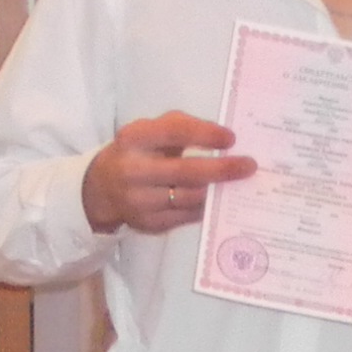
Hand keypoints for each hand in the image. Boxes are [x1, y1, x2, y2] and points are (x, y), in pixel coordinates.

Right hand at [82, 111, 256, 233]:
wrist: (102, 188)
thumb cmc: (140, 151)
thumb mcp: (152, 130)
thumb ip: (183, 127)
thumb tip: (224, 139)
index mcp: (134, 138)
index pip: (174, 132)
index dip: (205, 134)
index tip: (231, 138)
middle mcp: (133, 170)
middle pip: (185, 171)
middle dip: (221, 169)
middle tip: (249, 165)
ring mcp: (139, 201)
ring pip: (190, 197)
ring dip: (219, 190)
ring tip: (241, 183)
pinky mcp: (148, 223)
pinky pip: (188, 216)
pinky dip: (208, 207)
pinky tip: (223, 199)